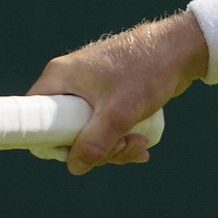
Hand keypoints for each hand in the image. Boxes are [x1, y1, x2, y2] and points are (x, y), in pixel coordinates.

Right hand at [28, 12, 206, 175]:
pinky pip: (105, 124)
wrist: (181, 50)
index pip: (36, 118)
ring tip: (140, 144)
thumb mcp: (118, 113)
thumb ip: (96, 142)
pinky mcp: (108, 94)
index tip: (81, 153)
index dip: (53, 143)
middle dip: (96, 149)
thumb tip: (75, 167)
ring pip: (89, 131)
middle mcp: (69, 82)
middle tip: (122, 149)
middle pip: (66, 131)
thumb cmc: (146, 71)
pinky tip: (141, 146)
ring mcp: (89, 88)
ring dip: (114, 146)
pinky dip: (120, 137)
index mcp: (59, 78)